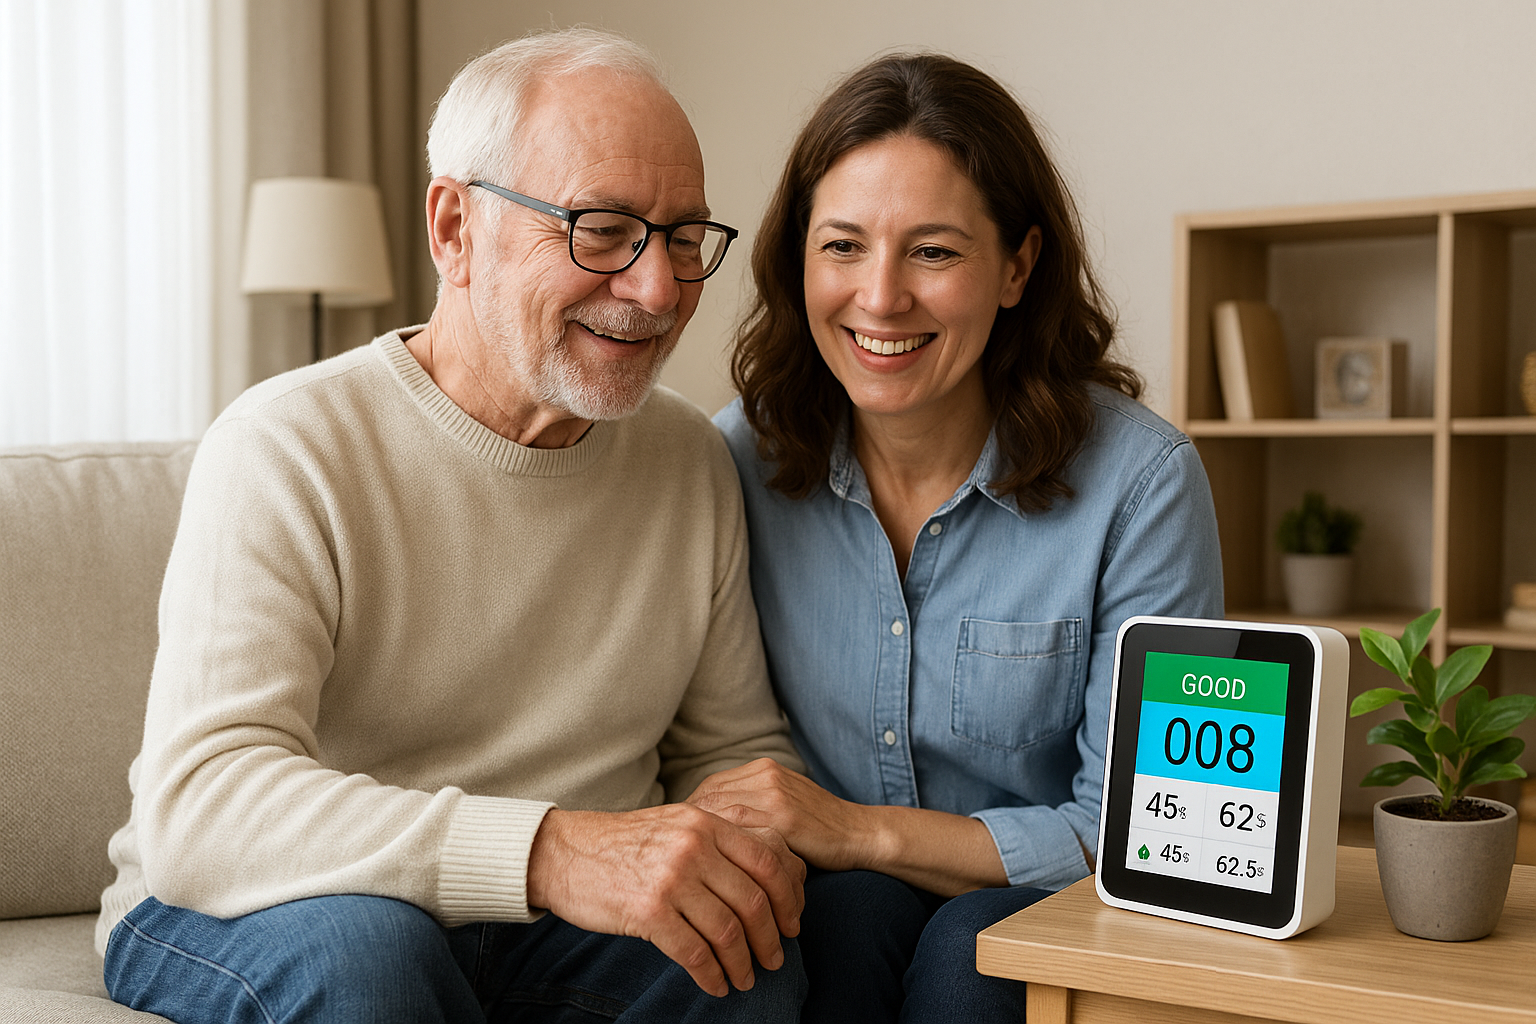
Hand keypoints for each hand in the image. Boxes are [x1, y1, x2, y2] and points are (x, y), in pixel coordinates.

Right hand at [526, 804, 804, 996]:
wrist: (566, 852)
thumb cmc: (626, 843)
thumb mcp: (679, 824)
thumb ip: (721, 840)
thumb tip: (771, 874)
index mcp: (708, 822)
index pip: (770, 860)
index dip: (790, 898)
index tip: (792, 923)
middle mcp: (695, 846)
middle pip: (754, 900)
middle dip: (771, 938)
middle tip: (775, 959)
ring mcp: (672, 878)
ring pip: (728, 931)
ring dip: (743, 963)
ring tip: (745, 978)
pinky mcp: (648, 911)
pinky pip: (694, 953)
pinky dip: (711, 975)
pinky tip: (715, 985)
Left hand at [688, 758, 870, 871]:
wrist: (861, 834)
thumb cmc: (818, 830)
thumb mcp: (782, 806)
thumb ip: (750, 806)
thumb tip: (706, 826)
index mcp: (763, 769)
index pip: (711, 787)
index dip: (692, 815)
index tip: (683, 841)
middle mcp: (766, 776)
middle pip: (709, 798)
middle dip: (690, 829)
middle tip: (680, 858)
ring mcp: (776, 795)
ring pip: (721, 815)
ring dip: (703, 843)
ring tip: (693, 867)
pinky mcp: (786, 819)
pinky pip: (743, 834)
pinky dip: (726, 852)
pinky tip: (719, 872)